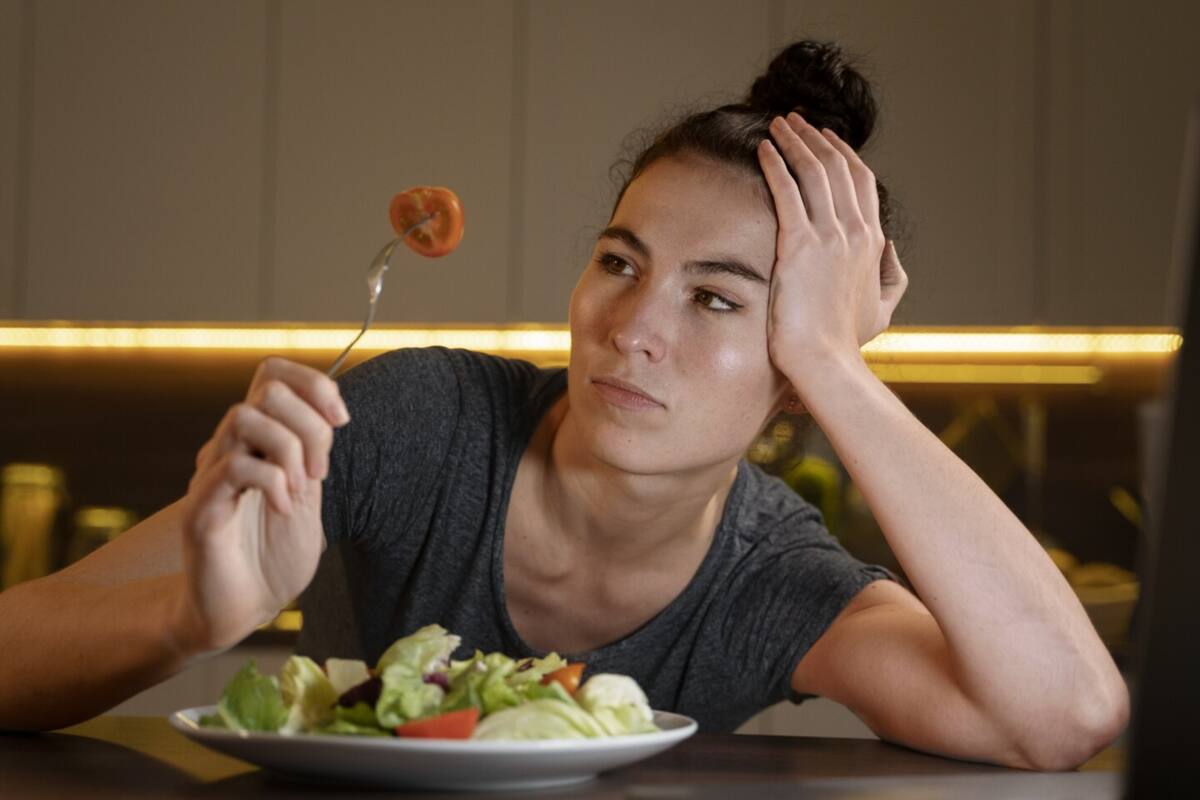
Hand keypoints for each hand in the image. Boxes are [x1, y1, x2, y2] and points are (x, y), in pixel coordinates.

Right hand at [175, 357, 349, 652]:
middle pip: (266, 391)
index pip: (271, 372)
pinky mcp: (200, 509)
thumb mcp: (307, 492)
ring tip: (302, 491)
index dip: (312, 382)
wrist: (245, 607)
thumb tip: (332, 410)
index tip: (341, 420)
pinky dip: (272, 483)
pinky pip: (233, 467)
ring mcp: (211, 475)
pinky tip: (285, 509)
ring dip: (288, 450)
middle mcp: (229, 448)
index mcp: (257, 440)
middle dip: (310, 425)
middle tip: (319, 473)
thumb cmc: (275, 554)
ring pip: (244, 417)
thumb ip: (312, 452)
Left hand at [757, 113, 906, 378]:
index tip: (824, 137)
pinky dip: (776, 165)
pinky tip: (763, 148)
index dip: (842, 154)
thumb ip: (891, 276)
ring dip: (794, 141)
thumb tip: (890, 250)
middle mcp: (855, 233)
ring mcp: (830, 238)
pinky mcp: (799, 247)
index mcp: (872, 243)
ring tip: (777, 123)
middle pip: (837, 168)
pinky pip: (787, 193)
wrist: (825, 361)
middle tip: (795, 119)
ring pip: (814, 172)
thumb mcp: (882, 308)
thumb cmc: (846, 342)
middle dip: (815, 137)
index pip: (860, 182)